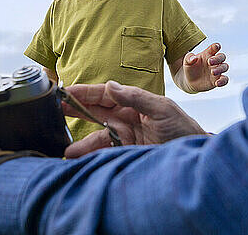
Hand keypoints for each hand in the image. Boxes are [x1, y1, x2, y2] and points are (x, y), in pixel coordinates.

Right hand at [62, 81, 207, 157]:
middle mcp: (126, 118)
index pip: (105, 94)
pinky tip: (79, 160)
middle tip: (53, 108)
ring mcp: (124, 137)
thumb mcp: (163, 109)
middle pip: (95, 111)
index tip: (65, 90)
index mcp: (134, 102)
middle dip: (75, 110)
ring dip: (81, 143)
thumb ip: (136, 97)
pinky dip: (90, 156)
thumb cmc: (183, 129)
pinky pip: (104, 153)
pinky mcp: (125, 153)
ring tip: (67, 150)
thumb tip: (110, 85)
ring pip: (97, 136)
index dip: (85, 92)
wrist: (193, 158)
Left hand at [183, 43, 228, 91]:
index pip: (214, 48)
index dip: (216, 46)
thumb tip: (194, 57)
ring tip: (212, 72)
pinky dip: (223, 81)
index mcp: (208, 54)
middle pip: (222, 56)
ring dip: (220, 69)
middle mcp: (214, 61)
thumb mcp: (186, 62)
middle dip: (217, 58)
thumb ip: (189, 58)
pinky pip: (225, 79)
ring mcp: (217, 71)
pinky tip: (217, 83)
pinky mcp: (217, 80)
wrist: (189, 81)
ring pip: (225, 67)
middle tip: (209, 61)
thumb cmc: (189, 68)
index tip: (216, 46)